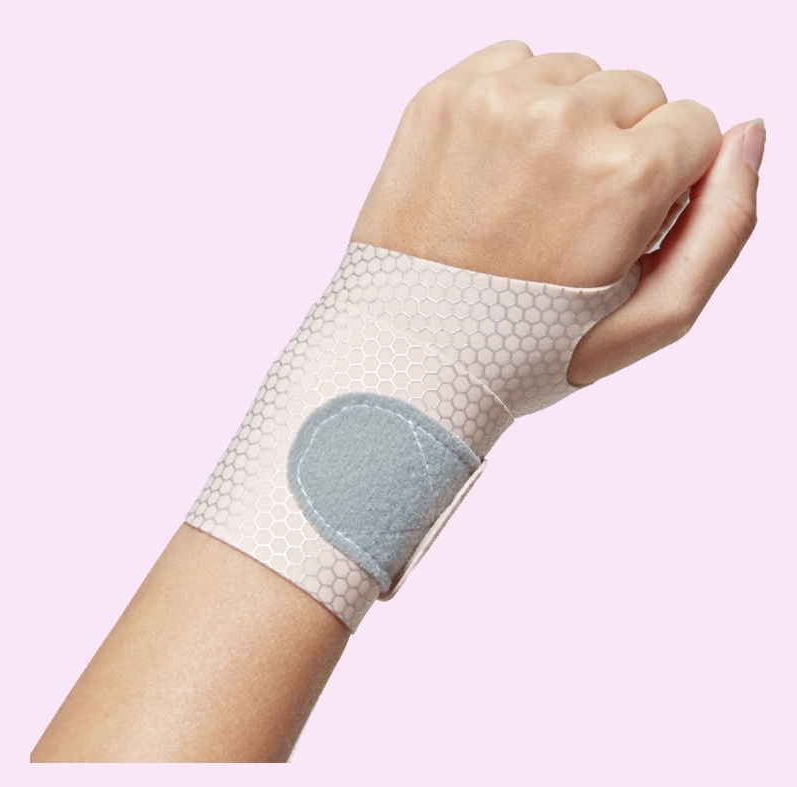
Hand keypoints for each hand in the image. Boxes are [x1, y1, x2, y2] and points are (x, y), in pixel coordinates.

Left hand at [351, 40, 763, 384]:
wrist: (409, 352)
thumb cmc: (526, 349)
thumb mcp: (649, 321)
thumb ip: (725, 227)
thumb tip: (748, 134)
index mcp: (623, 178)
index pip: (697, 127)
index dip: (663, 184)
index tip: (615, 228)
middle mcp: (561, 122)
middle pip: (639, 92)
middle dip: (618, 150)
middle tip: (565, 220)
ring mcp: (494, 103)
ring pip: (579, 73)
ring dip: (568, 124)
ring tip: (525, 198)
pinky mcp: (443, 96)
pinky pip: (515, 63)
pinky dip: (517, 105)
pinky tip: (493, 170)